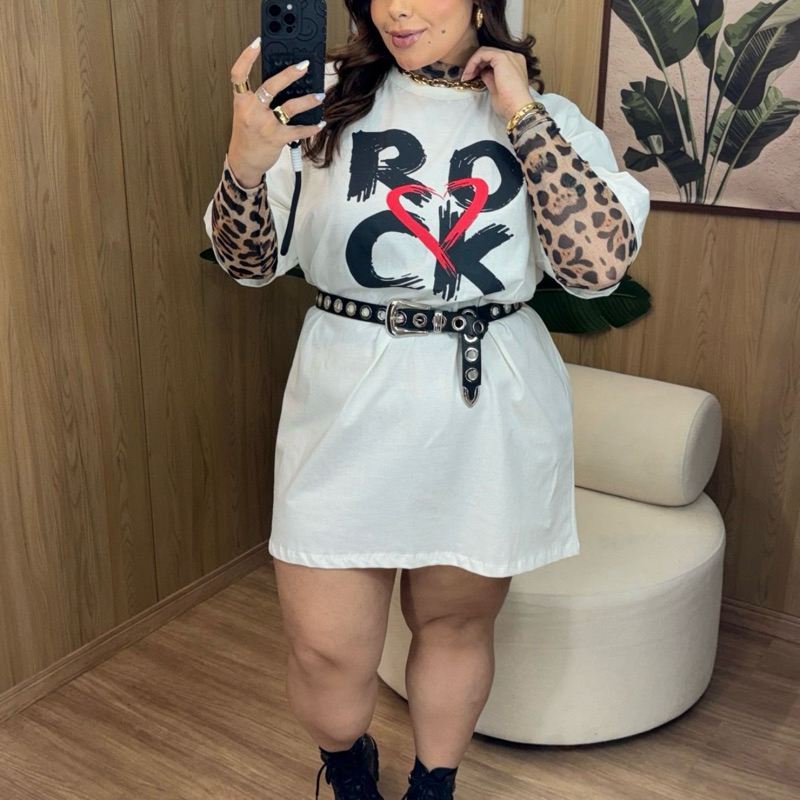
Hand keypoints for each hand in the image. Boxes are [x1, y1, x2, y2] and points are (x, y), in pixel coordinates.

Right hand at [226, 39, 325, 187]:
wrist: (243, 161)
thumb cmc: (247, 136)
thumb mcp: (246, 113)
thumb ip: (258, 99)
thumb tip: (284, 83)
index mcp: (241, 101)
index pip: (239, 74)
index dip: (247, 56)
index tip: (258, 42)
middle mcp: (251, 110)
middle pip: (270, 86)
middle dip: (289, 74)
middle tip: (303, 65)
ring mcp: (264, 125)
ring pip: (289, 107)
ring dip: (307, 101)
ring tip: (319, 95)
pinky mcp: (276, 138)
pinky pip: (298, 130)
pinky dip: (311, 127)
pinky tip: (320, 123)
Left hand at [461, 47, 532, 121]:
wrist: (518, 108)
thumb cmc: (509, 104)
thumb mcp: (496, 89)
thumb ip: (490, 78)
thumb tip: (482, 72)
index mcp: (514, 64)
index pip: (494, 59)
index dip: (480, 66)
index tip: (472, 78)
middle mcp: (513, 56)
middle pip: (489, 53)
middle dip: (475, 64)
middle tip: (467, 77)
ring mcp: (509, 55)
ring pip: (485, 52)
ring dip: (473, 63)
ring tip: (466, 76)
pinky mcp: (502, 57)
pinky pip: (483, 54)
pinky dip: (473, 61)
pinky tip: (469, 73)